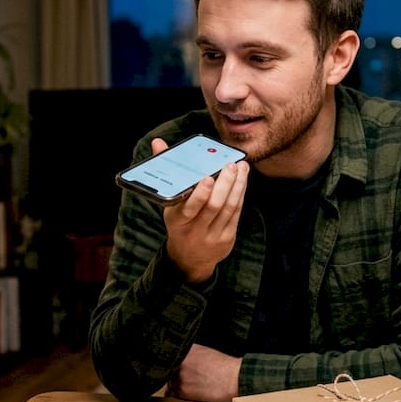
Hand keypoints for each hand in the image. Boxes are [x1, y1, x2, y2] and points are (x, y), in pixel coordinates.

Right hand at [152, 138, 248, 283]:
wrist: (189, 258)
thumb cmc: (179, 223)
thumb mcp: (168, 205)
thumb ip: (166, 173)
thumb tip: (158, 143)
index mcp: (177, 221)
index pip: (188, 208)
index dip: (199, 194)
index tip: (207, 178)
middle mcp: (195, 230)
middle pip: (213, 206)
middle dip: (224, 184)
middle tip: (230, 165)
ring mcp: (213, 236)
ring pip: (228, 208)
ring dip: (237, 185)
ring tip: (240, 167)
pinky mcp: (227, 238)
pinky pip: (236, 213)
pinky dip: (240, 194)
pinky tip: (243, 180)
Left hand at [171, 344, 240, 401]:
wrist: (234, 378)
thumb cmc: (223, 366)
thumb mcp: (204, 351)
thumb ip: (189, 353)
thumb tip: (178, 356)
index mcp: (186, 350)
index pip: (168, 355)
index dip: (169, 362)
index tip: (171, 366)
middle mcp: (181, 361)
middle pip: (167, 369)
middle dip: (171, 373)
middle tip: (182, 377)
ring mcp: (180, 376)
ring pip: (169, 382)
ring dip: (174, 384)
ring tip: (187, 385)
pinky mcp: (184, 390)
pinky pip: (172, 393)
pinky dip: (176, 394)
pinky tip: (186, 393)